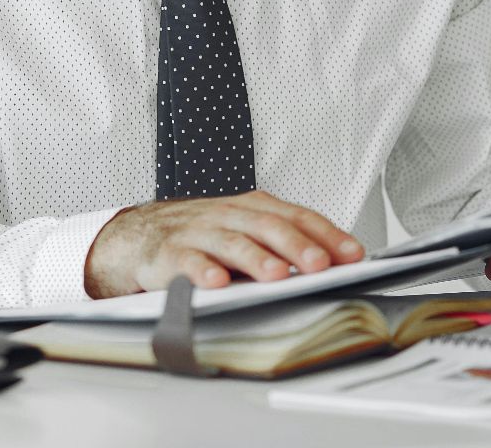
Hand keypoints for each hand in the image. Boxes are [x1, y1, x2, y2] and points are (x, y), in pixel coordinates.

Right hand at [83, 189, 365, 298]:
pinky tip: (217, 283)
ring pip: (231, 242)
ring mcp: (198, 232)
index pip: (296, 216)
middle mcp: (227, 215)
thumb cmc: (201, 236)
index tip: (352, 254)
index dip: (326, 234)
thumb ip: (280, 244)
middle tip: (320, 265)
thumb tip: (331, 264)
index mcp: (251, 208)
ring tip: (277, 276)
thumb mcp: (243, 231)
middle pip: (267, 226)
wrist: (137, 236)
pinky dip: (202, 271)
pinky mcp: (169, 253)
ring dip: (256, 259)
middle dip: (297, 246)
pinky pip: (187, 261)